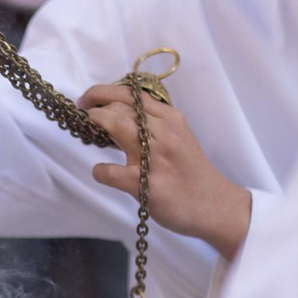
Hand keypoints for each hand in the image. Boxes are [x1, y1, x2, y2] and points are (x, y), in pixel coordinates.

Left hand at [81, 84, 253, 260]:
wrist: (213, 205)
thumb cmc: (191, 172)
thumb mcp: (179, 137)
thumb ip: (154, 124)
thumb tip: (116, 114)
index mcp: (171, 118)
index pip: (131, 94)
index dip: (103, 92)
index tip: (88, 98)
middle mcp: (163, 132)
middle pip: (119, 106)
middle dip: (95, 106)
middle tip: (83, 113)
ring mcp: (154, 158)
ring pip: (115, 125)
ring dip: (95, 123)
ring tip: (88, 131)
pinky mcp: (144, 184)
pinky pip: (108, 171)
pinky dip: (99, 170)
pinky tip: (102, 172)